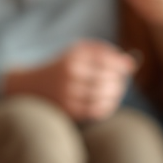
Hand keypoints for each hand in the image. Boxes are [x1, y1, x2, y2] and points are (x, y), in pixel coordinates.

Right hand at [2, 39, 134, 121]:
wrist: (32, 86)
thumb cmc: (62, 65)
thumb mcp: (78, 51)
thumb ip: (104, 52)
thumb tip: (131, 64)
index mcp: (73, 58)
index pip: (106, 61)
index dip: (121, 66)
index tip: (127, 68)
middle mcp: (69, 76)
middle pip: (106, 80)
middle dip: (119, 81)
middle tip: (122, 81)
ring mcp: (68, 95)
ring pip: (102, 98)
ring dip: (115, 95)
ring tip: (116, 92)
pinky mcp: (68, 110)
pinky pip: (95, 111)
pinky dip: (107, 108)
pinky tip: (108, 103)